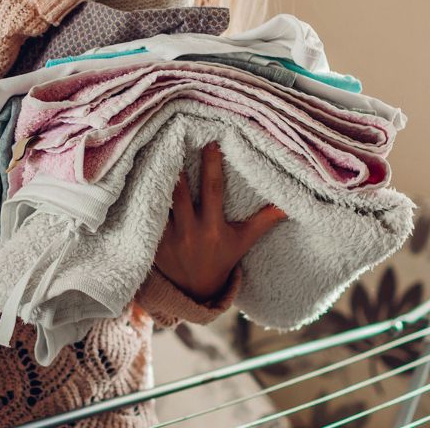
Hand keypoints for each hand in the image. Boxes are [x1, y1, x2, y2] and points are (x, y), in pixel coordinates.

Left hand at [152, 141, 287, 302]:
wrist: (194, 291)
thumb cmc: (221, 259)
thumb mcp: (243, 241)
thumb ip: (264, 222)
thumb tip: (288, 205)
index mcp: (213, 228)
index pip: (213, 191)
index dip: (212, 166)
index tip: (211, 144)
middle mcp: (190, 231)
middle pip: (180, 192)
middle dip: (177, 168)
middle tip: (173, 139)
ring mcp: (169, 238)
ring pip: (161, 202)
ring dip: (158, 179)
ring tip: (155, 153)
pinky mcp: (152, 243)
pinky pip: (147, 215)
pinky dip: (144, 197)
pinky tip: (141, 177)